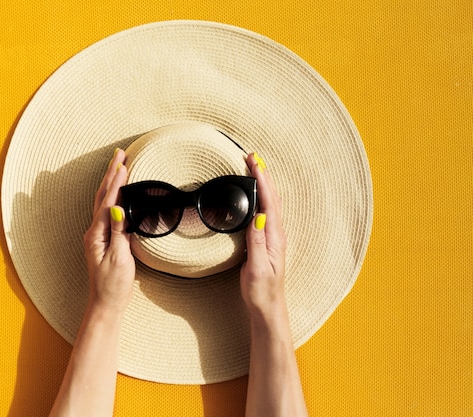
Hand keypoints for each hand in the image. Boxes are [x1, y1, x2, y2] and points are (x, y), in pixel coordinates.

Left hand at [83, 149, 135, 314]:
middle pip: (102, 196)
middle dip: (111, 173)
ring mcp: (97, 235)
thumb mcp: (119, 260)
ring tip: (119, 165)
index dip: (116, 181)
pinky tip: (118, 192)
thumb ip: (118, 233)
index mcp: (96, 234)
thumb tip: (118, 208)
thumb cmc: (113, 286)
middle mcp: (94, 232)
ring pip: (103, 201)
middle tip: (119, 154)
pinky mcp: (103, 240)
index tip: (123, 163)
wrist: (106, 304)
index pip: (108, 201)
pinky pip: (107, 211)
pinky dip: (113, 196)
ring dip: (111, 182)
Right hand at [240, 153, 287, 314]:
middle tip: (252, 157)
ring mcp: (273, 237)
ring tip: (255, 168)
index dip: (262, 180)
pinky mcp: (267, 241)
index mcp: (274, 237)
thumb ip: (256, 242)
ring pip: (271, 203)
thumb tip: (258, 215)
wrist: (268, 308)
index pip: (269, 202)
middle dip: (264, 175)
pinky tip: (256, 195)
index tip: (254, 162)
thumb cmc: (261, 291)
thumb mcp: (256, 268)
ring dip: (264, 183)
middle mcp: (276, 234)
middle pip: (273, 197)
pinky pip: (266, 212)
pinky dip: (262, 197)